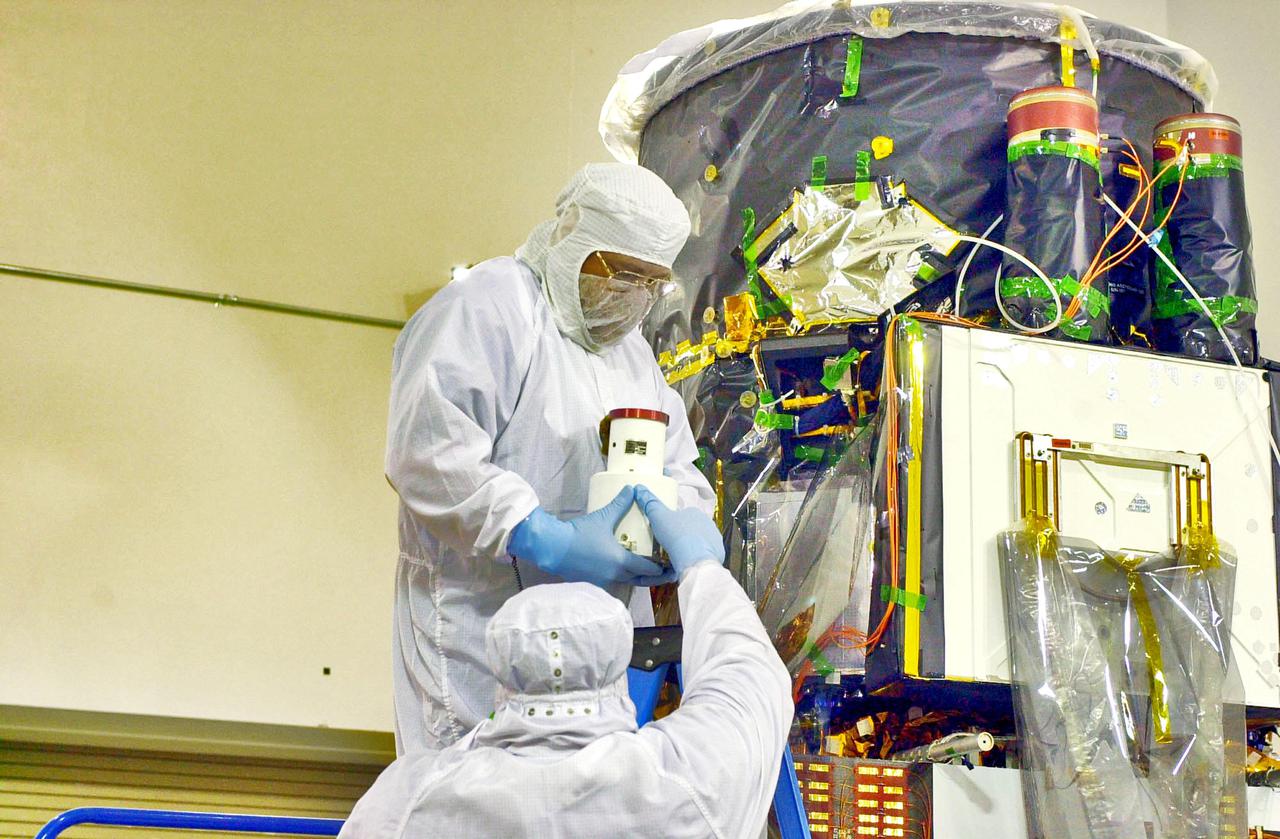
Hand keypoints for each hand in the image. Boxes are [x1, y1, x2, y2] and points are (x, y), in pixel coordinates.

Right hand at [508, 487, 671, 587]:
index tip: (670, 565)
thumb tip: (632, 489)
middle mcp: (614, 575)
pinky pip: (612, 581)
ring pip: (626, 581)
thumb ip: (620, 505)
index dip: (661, 568)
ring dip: (637, 577)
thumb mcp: (602, 517)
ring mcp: (602, 581)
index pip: (648, 569)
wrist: (552, 547)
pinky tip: (622, 568)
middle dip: (653, 577)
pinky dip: (621, 576)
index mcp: (620, 562)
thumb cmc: (578, 534)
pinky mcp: (592, 582)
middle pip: (640, 580)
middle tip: (665, 573)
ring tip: (646, 569)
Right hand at [635, 486, 724, 580]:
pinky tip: (688, 563)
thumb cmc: (677, 536)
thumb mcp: (658, 517)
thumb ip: (649, 502)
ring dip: (691, 547)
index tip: (664, 532)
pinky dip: (697, 557)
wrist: (695, 560)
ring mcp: (715, 538)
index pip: (682, 515)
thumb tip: (639, 488)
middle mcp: (708, 523)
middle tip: (669, 545)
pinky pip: (706, 554)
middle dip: (682, 535)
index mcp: (695, 512)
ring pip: (700, 541)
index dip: (672, 523)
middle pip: (692, 528)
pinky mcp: (719, 553)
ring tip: (677, 557)